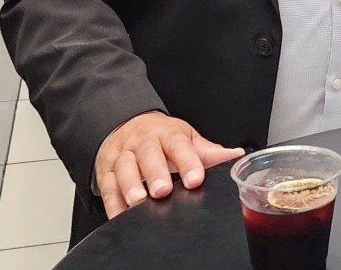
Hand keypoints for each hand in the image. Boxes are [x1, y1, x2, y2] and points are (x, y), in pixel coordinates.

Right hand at [94, 112, 244, 219]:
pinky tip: (120, 214)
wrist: (125, 125)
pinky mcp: (105, 170)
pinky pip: (107, 186)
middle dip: (155, 173)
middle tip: (163, 191)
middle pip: (147, 155)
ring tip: (138, 201)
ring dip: (130, 185)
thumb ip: (207, 151)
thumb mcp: (184, 138)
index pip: (178, 145)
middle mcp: (142, 142)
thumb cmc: (160, 137)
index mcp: (166, 134)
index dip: (187, 162)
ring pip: (123, 168)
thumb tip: (235, 156)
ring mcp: (121, 155)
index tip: (196, 179)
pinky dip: (112, 202)